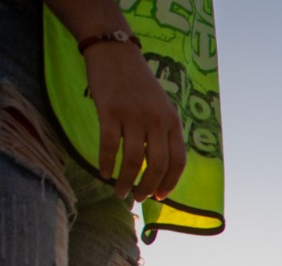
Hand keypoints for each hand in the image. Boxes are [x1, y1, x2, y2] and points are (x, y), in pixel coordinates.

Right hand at [82, 40, 185, 200]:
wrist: (115, 52)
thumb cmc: (138, 83)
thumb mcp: (161, 106)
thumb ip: (162, 131)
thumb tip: (158, 166)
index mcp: (172, 121)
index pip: (178, 161)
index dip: (170, 182)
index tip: (160, 196)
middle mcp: (157, 120)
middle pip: (157, 165)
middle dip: (148, 187)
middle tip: (139, 198)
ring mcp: (133, 115)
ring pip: (134, 160)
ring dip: (127, 181)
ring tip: (120, 192)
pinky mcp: (110, 110)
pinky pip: (109, 145)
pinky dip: (106, 163)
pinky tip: (103, 173)